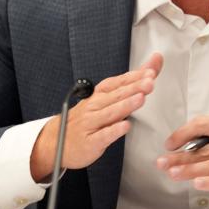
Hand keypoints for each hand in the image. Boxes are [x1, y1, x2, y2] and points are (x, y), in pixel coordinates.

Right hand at [30, 53, 162, 180]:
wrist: (56, 140)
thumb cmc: (87, 118)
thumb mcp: (106, 98)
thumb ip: (131, 84)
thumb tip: (152, 66)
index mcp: (99, 94)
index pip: (118, 82)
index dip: (134, 77)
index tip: (150, 72)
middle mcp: (94, 106)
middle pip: (116, 95)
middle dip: (134, 88)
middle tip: (149, 82)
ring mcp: (91, 123)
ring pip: (110, 113)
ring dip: (125, 105)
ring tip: (140, 98)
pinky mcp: (90, 142)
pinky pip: (103, 135)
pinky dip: (114, 130)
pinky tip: (125, 126)